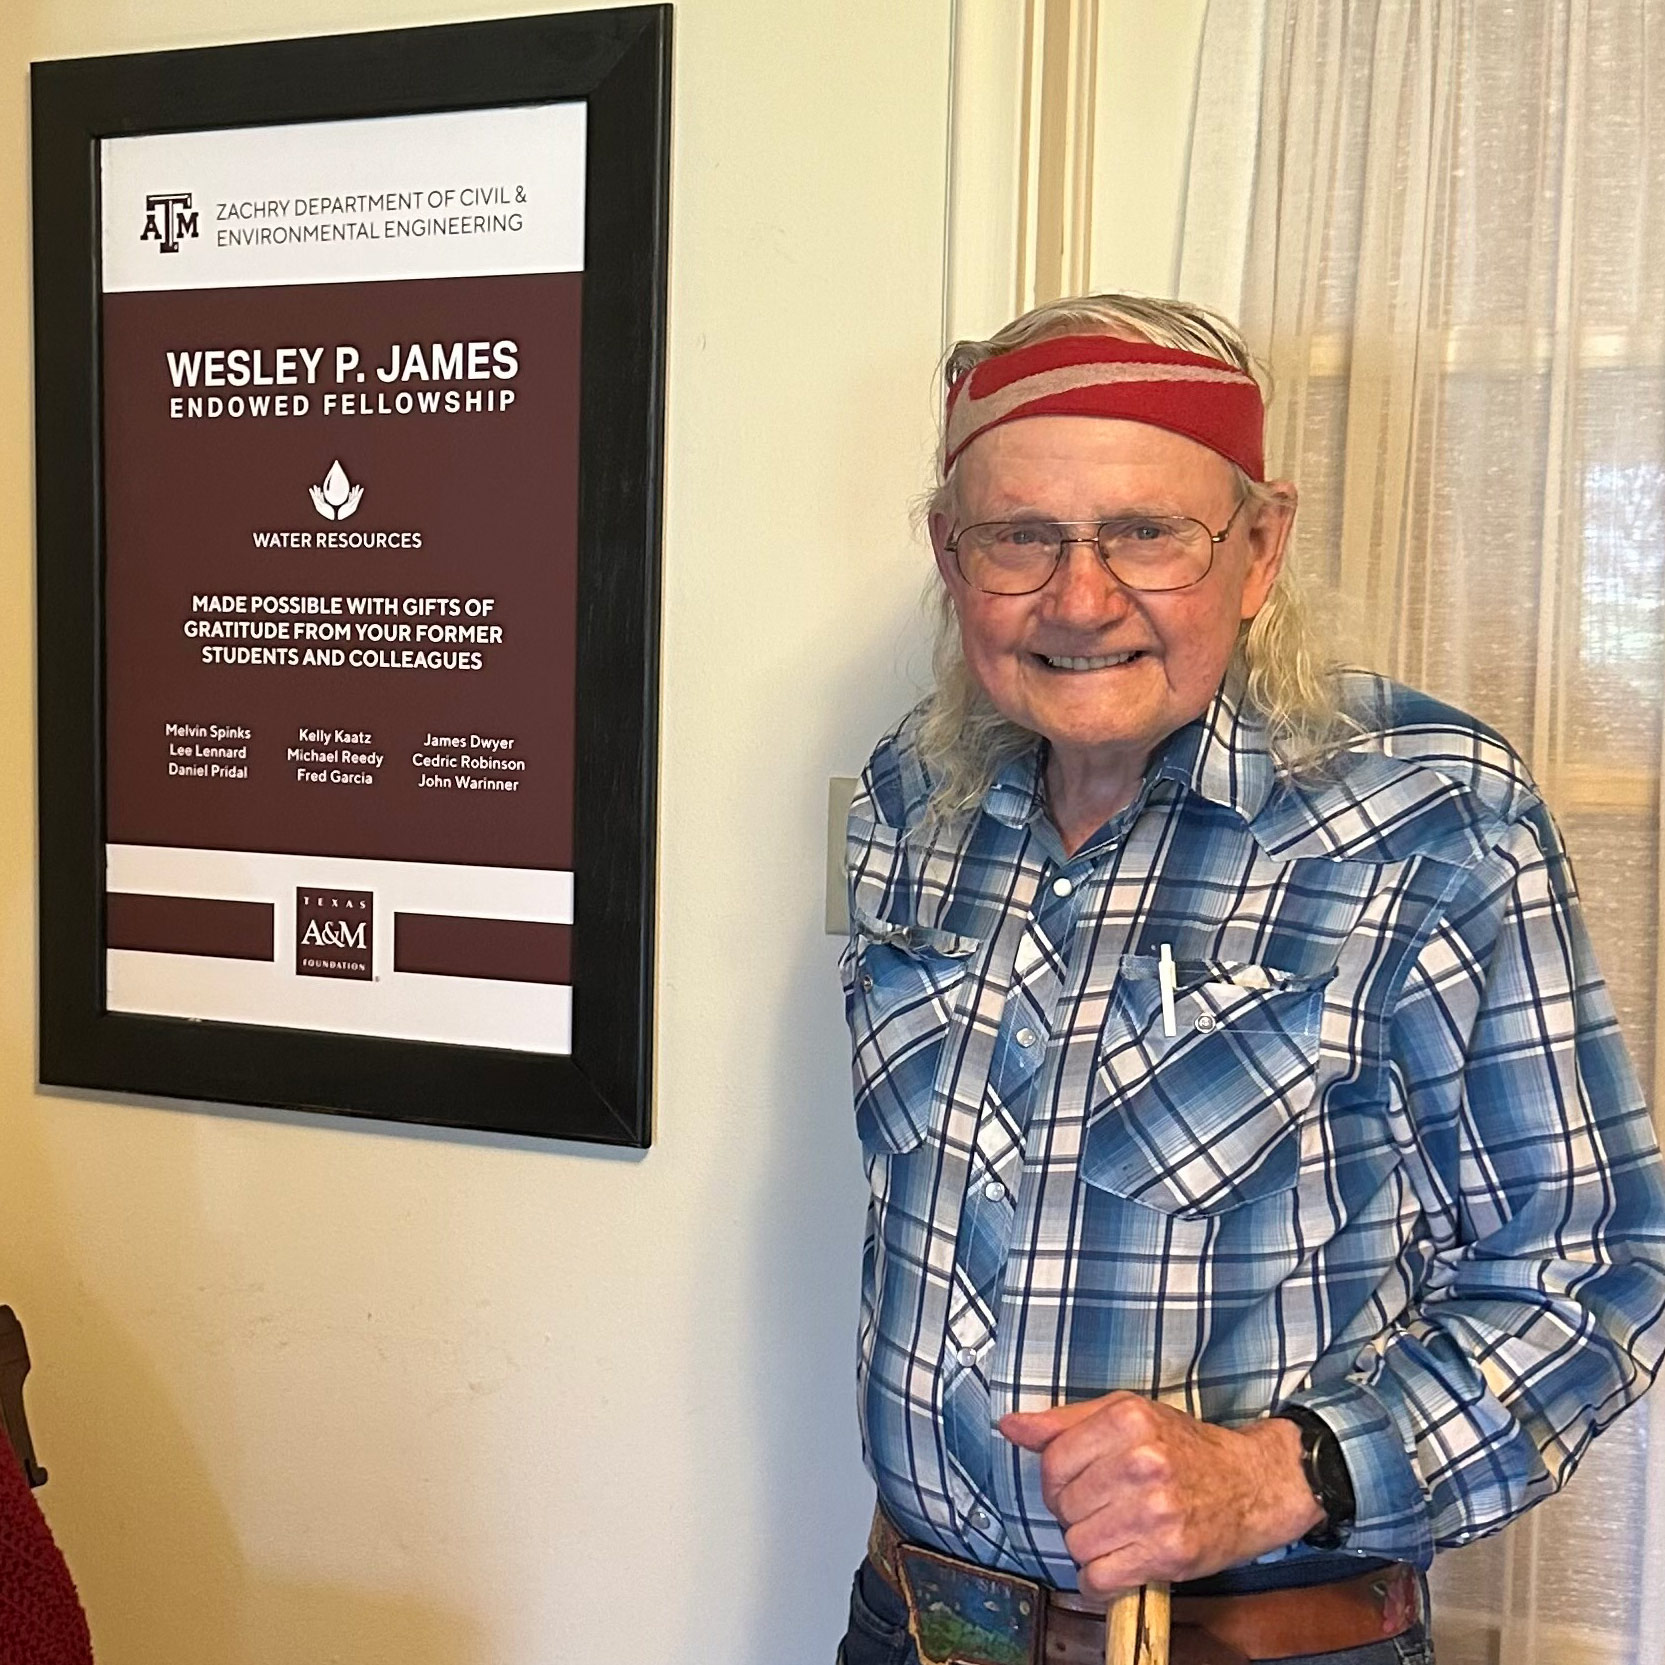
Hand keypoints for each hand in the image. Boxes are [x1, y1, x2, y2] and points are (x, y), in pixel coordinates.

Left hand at [998, 1395, 1324, 1597]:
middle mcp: (1142, 1461)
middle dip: (1075, 1511)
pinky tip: (1119, 1562)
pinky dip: (1100, 1579)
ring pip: (1078, 1544)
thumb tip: (1009, 1426)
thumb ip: (1064, 1422)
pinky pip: (1100, 1578)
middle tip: (1105, 1506)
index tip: (1076, 1483)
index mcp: (1127, 1418)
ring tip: (1117, 1531)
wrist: (1253, 1484)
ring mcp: (1157, 1510)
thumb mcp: (1127, 1414)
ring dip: (1090, 1545)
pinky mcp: (1170, 1554)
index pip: (1053, 1460)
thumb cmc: (1185, 1447)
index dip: (1056, 1478)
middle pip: (1064, 1505)